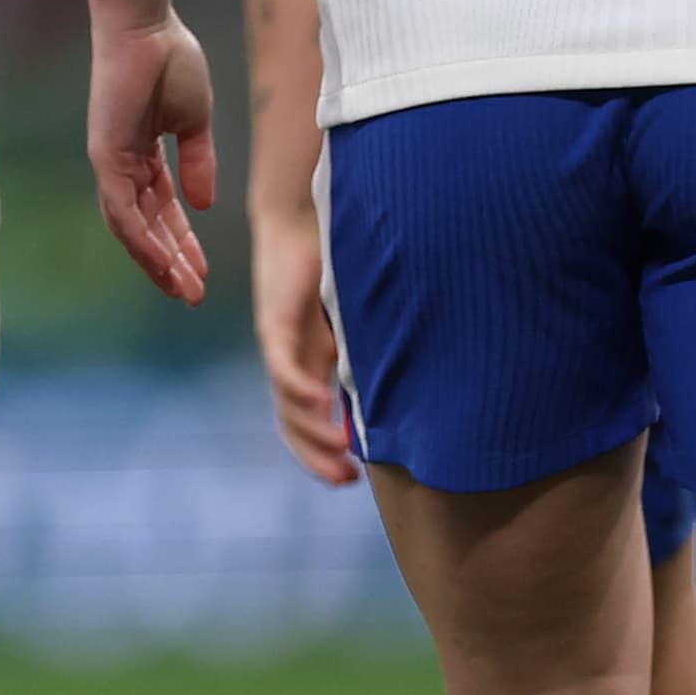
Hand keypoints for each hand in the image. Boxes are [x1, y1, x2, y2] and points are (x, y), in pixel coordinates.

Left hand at [87, 7, 216, 301]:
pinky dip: (140, 237)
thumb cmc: (170, 60)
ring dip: (156, 259)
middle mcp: (121, 163)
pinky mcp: (105, 154)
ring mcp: (110, 161)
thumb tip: (204, 205)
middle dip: (169, 262)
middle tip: (191, 294)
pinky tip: (161, 261)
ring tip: (182, 288)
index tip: (201, 272)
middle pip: (144, 226)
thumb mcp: (194, 123)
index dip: (182, 242)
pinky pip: (121, 207)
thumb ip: (198, 163)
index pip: (161, 210)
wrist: (147, 25)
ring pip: (130, 226)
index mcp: (143, 154)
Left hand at [251, 204, 353, 483]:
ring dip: (313, 431)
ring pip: (288, 404)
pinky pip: (283, 367)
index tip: (354, 476)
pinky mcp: (273, 323)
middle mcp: (292, 359)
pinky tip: (320, 404)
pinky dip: (300, 389)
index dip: (326, 451)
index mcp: (311, 361)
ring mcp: (281, 344)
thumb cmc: (338, 260)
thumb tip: (423, 381)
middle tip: (344, 480)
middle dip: (316, 456)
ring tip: (342, 451)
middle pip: (294, 423)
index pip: (310, 420)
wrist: (304, 214)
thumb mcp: (365, 317)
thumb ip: (380, 349)